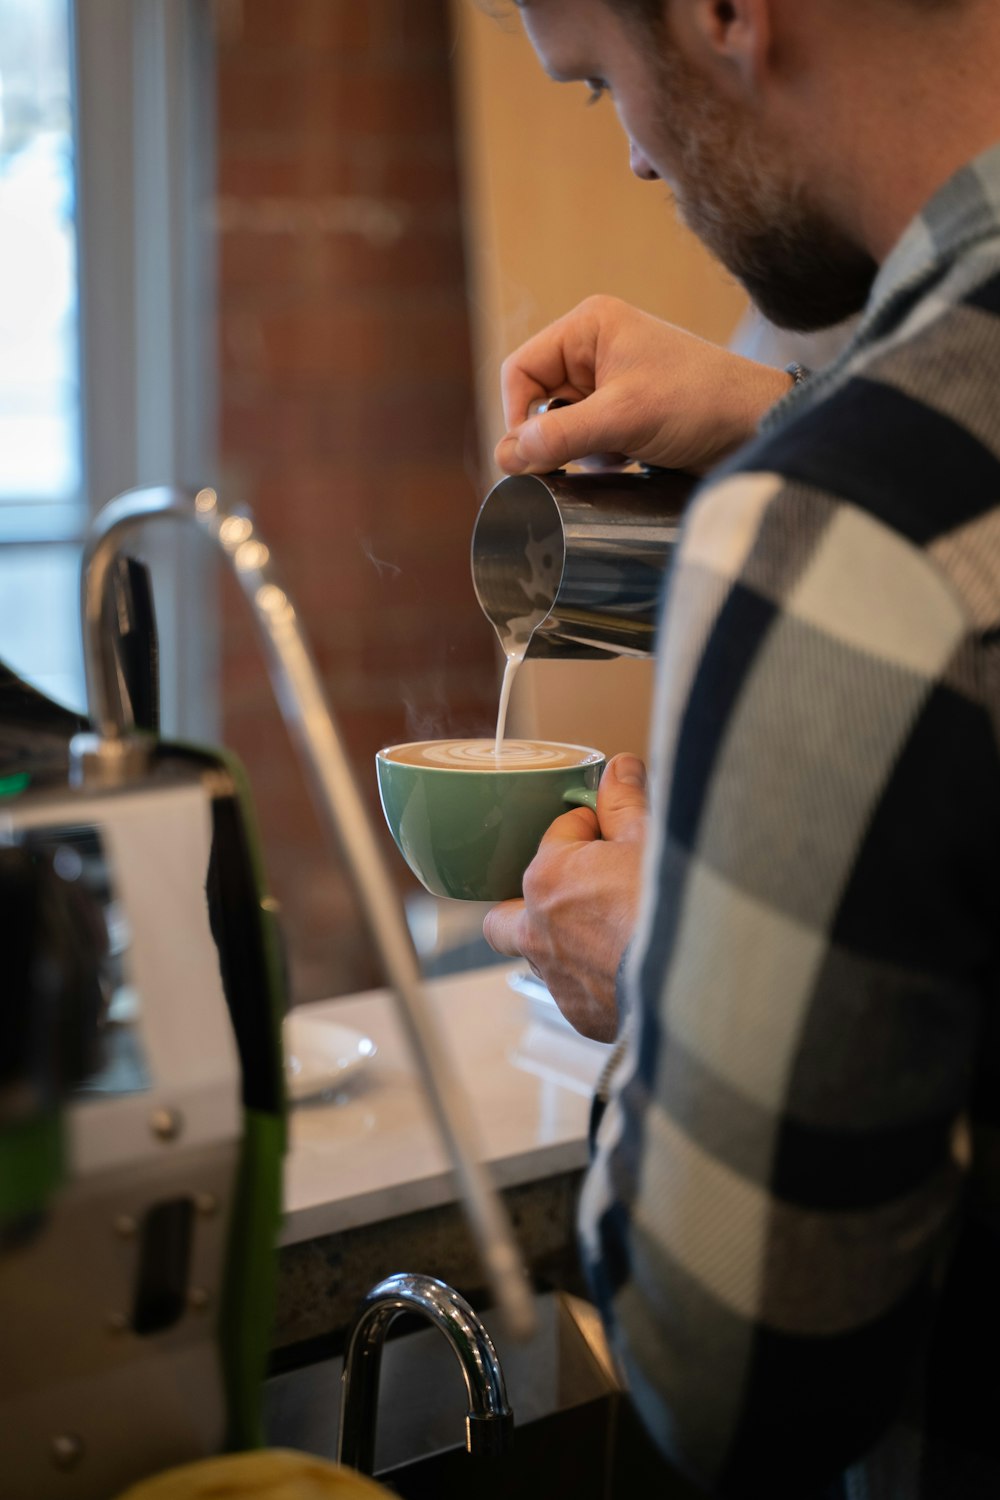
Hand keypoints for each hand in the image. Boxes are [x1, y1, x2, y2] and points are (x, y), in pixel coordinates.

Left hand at [483, 754, 647, 1041]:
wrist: (701, 977)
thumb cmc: (672, 902)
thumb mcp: (651, 837)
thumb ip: (626, 801)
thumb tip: (619, 769)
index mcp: (548, 879)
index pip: (559, 837)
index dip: (590, 832)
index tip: (617, 835)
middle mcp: (538, 933)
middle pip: (506, 915)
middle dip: (532, 899)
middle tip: (576, 890)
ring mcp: (559, 980)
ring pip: (540, 957)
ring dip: (565, 941)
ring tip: (613, 933)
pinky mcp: (585, 1016)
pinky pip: (577, 993)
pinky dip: (597, 979)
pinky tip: (634, 970)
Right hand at [495, 294, 790, 476]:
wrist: (758, 427)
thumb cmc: (699, 403)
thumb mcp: (623, 418)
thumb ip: (561, 436)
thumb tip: (505, 456)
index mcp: (589, 326)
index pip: (519, 370)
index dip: (515, 415)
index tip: (529, 457)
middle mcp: (594, 350)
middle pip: (536, 401)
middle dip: (552, 437)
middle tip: (573, 464)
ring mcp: (610, 384)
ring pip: (560, 426)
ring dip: (576, 451)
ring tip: (615, 456)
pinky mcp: (626, 414)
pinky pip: (586, 441)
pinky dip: (596, 458)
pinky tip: (627, 462)